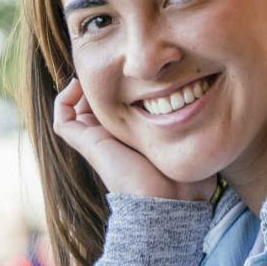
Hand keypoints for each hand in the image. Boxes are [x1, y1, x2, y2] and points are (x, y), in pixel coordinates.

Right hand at [51, 77, 219, 200]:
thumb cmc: (186, 177)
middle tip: (114, 63)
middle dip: (101, 81)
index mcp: (134, 137)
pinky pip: (63, 119)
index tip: (136, 71)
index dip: (121, 86)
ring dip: (81, 87)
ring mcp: (97, 141)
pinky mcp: (87, 144)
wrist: (169, 202)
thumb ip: (193, 121)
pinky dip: (64, 99)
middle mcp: (113, 138)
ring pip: (76, 109)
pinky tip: (80, 83)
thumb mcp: (192, 140)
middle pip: (95, 105)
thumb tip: (203, 97)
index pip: (118, 107)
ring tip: (94, 69)